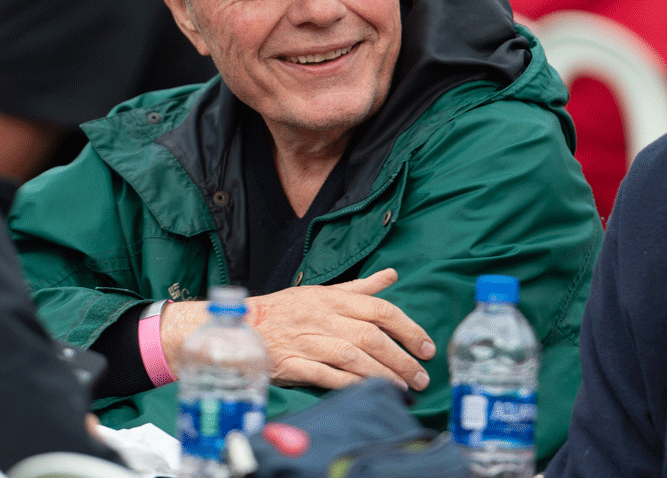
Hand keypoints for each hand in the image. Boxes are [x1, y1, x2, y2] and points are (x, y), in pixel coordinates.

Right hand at [161, 269, 434, 390]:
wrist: (240, 326)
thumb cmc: (284, 310)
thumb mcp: (320, 292)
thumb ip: (358, 288)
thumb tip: (390, 274)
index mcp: (332, 298)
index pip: (379, 309)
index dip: (407, 328)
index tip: (426, 346)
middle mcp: (322, 317)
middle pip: (371, 337)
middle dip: (402, 358)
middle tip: (422, 376)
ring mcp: (308, 341)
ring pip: (354, 358)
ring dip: (383, 374)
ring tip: (404, 388)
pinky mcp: (293, 364)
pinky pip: (328, 376)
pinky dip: (352, 384)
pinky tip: (370, 391)